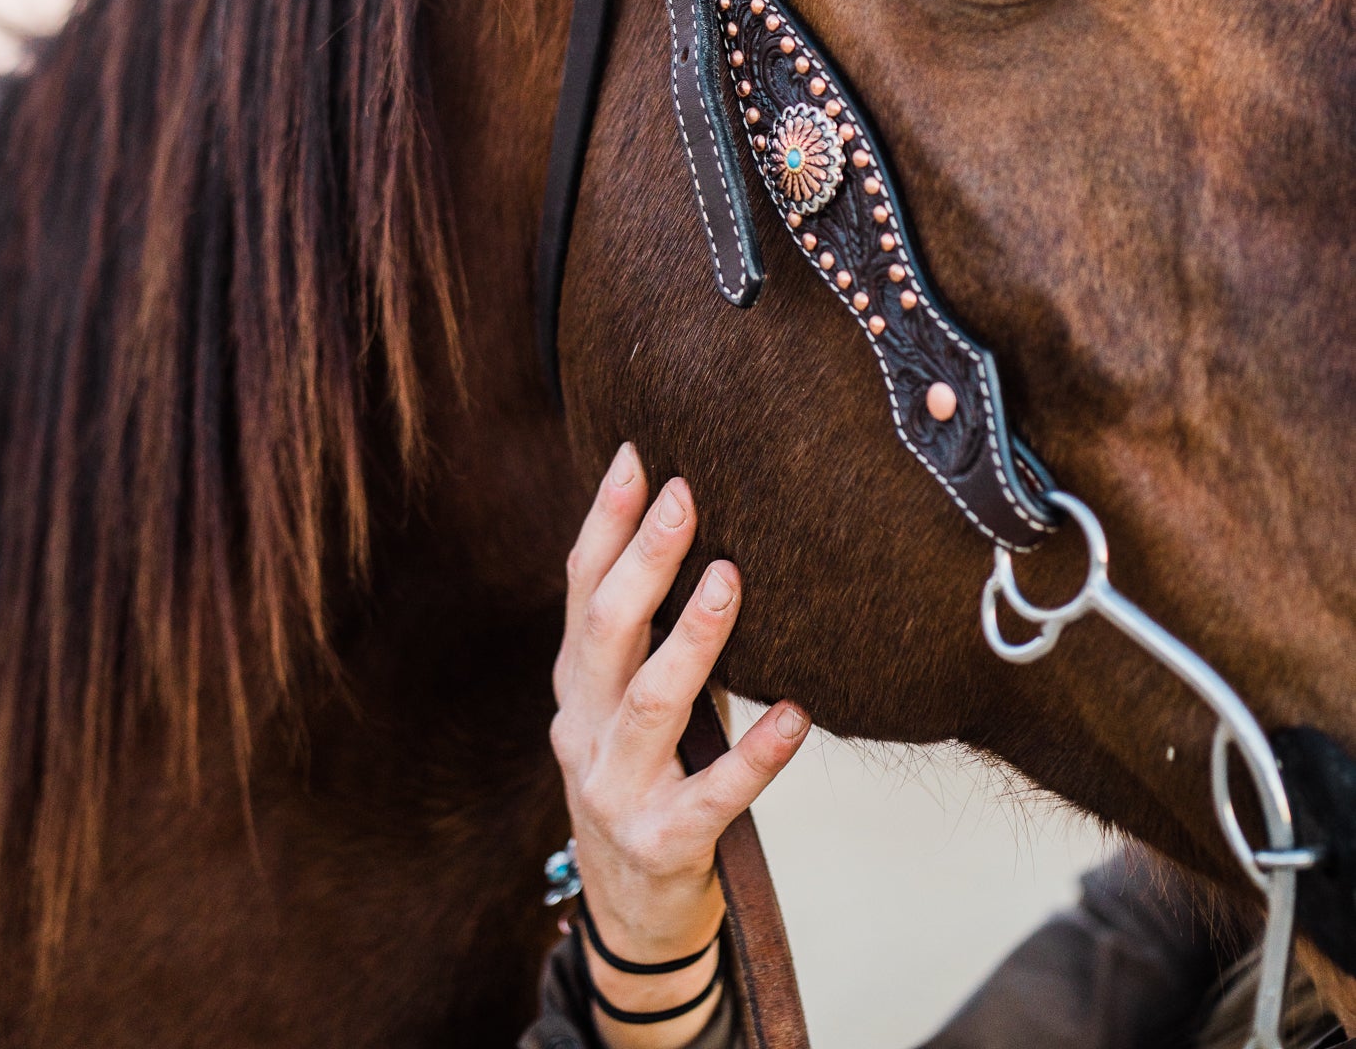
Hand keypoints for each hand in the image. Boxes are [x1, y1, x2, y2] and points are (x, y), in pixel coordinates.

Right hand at [550, 444, 810, 1048]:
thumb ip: (646, 638)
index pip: (580, 587)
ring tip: (730, 578)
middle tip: (686, 494)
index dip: (605, 520)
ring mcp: (615, 790)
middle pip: (605, 631)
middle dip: (644, 559)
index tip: (637, 453)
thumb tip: (698, 532)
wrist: (631, 917)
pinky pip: (714, 794)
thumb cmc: (646, 782)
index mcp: (575, 685)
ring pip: (649, 703)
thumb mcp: (624, 706)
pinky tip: (795, 715)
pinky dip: (757, 754)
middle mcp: (581, 729)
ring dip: (692, 638)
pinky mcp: (663, 844)